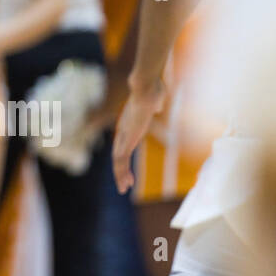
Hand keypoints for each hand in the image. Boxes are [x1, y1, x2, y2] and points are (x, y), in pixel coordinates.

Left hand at [111, 79, 166, 193]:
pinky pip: (122, 156)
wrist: (146, 85)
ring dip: (120, 175)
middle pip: (118, 155)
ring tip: (123, 189)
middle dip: (120, 172)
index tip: (128, 172)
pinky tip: (125, 180)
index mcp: (129, 124)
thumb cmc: (152, 89)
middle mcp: (124, 131)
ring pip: (118, 159)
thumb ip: (154, 105)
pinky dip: (122, 169)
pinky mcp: (129, 136)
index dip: (124, 159)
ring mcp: (125, 133)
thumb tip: (157, 106)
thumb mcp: (154, 101)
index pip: (123, 145)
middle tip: (123, 187)